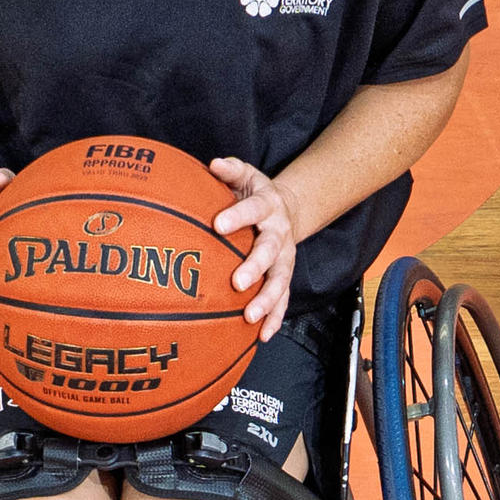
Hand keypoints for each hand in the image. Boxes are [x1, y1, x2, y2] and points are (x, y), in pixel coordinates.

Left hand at [209, 156, 295, 333]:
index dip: (238, 216)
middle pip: (270, 251)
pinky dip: (274, 318)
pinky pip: (283, 300)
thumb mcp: (246, 176)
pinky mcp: (284, 276)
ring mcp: (285, 258)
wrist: (286, 209)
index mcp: (268, 206)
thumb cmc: (255, 194)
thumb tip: (213, 164)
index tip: (218, 225)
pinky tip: (262, 336)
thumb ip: (230, 170)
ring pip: (280, 280)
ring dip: (267, 300)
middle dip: (255, 267)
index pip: (254, 209)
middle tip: (237, 282)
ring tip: (250, 317)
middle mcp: (280, 233)